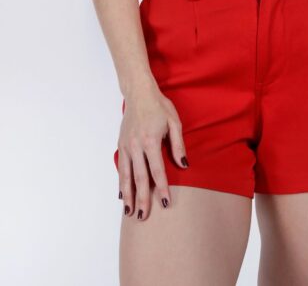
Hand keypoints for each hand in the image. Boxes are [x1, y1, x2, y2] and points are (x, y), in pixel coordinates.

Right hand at [116, 82, 187, 220]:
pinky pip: (121, 168)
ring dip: (128, 195)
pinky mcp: (121, 144)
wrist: (139, 93)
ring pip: (126, 176)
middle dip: (142, 199)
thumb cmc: (159, 106)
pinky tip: (123, 195)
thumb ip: (178, 145)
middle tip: (143, 217)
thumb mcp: (174, 122)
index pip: (157, 170)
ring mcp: (126, 146)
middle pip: (139, 178)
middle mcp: (136, 146)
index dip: (161, 188)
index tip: (165, 204)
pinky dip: (121, 183)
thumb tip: (184, 165)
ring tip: (130, 212)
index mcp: (150, 141)